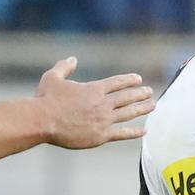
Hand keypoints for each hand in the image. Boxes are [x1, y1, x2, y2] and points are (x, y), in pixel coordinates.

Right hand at [35, 57, 154, 148]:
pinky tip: (144, 131)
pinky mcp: (101, 135)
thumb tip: (72, 59)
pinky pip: (122, 133)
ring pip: (129, 113)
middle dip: (140, 94)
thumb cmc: (46, 99)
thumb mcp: (53, 77)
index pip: (118, 83)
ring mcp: (104, 120)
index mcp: (94, 89)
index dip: (129, 80)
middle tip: (150, 92)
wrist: (42, 121)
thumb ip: (64, 67)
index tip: (139, 79)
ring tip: (152, 105)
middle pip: (127, 97)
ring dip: (142, 108)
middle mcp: (103, 104)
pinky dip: (134, 132)